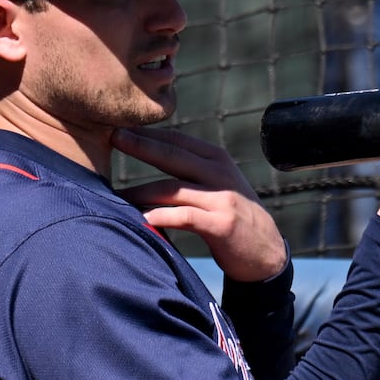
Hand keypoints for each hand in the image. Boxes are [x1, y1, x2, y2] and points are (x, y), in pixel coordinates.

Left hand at [112, 125, 287, 281]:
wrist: (266, 252)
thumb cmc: (230, 215)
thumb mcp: (217, 183)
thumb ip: (191, 168)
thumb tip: (148, 150)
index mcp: (216, 160)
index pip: (176, 141)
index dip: (147, 133)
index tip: (120, 127)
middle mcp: (219, 174)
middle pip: (171, 156)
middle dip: (140, 145)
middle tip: (113, 137)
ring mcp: (222, 199)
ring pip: (172, 188)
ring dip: (140, 192)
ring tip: (115, 196)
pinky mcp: (221, 225)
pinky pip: (184, 217)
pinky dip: (161, 217)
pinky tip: (142, 219)